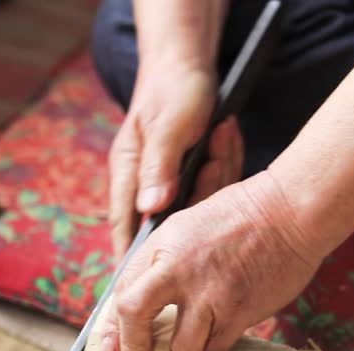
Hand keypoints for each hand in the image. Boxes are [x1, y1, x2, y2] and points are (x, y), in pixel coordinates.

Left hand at [99, 172, 322, 350]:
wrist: (288, 212)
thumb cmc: (238, 217)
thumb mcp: (184, 227)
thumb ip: (158, 263)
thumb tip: (135, 303)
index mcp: (162, 247)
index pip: (122, 293)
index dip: (112, 328)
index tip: (109, 348)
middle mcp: (180, 270)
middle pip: (135, 317)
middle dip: (132, 350)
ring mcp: (211, 294)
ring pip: (183, 348)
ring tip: (190, 350)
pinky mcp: (241, 312)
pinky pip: (217, 348)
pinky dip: (213, 348)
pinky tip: (217, 336)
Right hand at [108, 64, 243, 256]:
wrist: (186, 61)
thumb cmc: (172, 89)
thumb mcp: (167, 127)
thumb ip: (158, 168)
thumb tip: (150, 210)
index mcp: (129, 173)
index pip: (125, 227)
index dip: (133, 259)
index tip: (145, 286)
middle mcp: (145, 180)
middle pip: (168, 219)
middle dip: (195, 212)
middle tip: (214, 194)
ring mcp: (167, 177)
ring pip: (195, 201)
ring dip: (215, 177)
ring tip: (223, 138)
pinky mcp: (188, 170)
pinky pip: (210, 183)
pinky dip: (223, 164)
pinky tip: (227, 138)